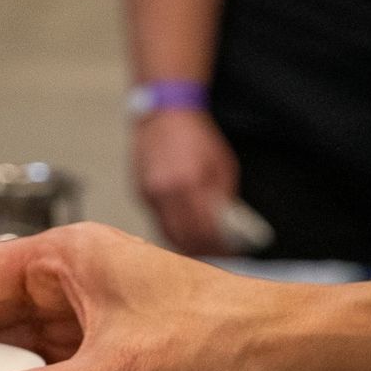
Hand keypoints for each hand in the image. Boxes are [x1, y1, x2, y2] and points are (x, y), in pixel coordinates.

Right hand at [134, 108, 240, 256]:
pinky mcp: (139, 193)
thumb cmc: (197, 137)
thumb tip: (226, 229)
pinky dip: (172, 231)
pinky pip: (157, 221)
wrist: (164, 113)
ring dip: (185, 246)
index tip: (230, 255)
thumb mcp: (221, 165)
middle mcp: (168, 191)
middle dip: (203, 251)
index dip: (220, 247)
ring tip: (202, 249)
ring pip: (168, 234)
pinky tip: (184, 232)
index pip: (207, 230)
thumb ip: (223, 197)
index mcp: (192, 183)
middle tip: (217, 257)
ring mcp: (150, 194)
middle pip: (185, 238)